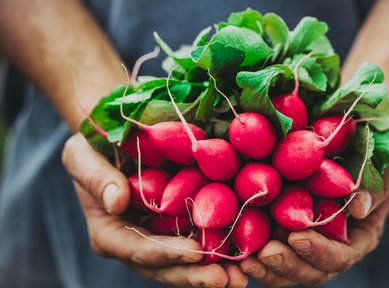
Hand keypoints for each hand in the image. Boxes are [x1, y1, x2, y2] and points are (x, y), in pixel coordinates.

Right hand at [62, 134, 247, 287]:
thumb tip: (117, 202)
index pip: (137, 249)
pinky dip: (220, 248)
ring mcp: (159, 236)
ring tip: (242, 277)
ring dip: (213, 270)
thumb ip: (95, 178)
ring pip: (185, 262)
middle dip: (195, 275)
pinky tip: (244, 253)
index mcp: (110, 232)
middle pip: (165, 267)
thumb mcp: (82, 155)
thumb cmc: (93, 146)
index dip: (166, 254)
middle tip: (227, 280)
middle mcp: (135, 241)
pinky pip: (199, 240)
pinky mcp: (178, 225)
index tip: (196, 254)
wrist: (115, 138)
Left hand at [241, 158, 388, 286]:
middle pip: (312, 271)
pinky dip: (256, 256)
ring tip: (246, 259)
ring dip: (268, 268)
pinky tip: (238, 251)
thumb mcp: (388, 166)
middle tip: (266, 253)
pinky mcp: (287, 237)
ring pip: (289, 270)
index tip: (297, 237)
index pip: (340, 255)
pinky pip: (272, 255)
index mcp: (360, 238)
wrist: (353, 149)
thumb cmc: (375, 156)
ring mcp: (310, 247)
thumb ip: (380, 185)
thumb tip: (359, 207)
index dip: (319, 250)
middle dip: (288, 264)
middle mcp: (334, 249)